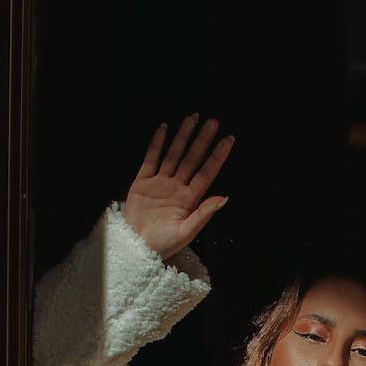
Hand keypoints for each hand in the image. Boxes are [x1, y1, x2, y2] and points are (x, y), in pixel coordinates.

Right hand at [123, 115, 233, 258]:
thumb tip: (224, 198)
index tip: (229, 139)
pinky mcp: (142, 182)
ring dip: (183, 137)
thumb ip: (204, 214)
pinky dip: (157, 143)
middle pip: (192, 159)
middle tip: (213, 122)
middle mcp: (177, 188)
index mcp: (189, 200)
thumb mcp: (186, 232)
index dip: (218, 156)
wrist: (135, 247)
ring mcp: (160, 183)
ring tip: (193, 118)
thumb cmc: (162, 245)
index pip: (207, 172)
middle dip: (202, 140)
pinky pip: (151, 158)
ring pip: (174, 155)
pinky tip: (165, 128)